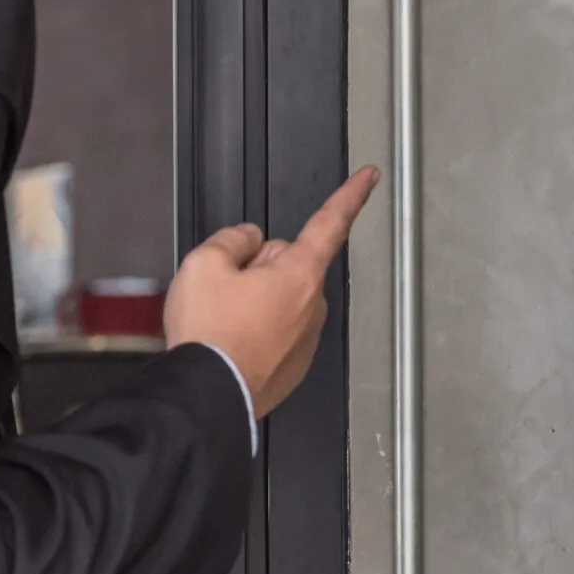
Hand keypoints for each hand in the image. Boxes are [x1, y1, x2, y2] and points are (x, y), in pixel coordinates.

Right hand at [165, 166, 378, 417]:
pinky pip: (275, 334)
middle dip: (260, 268)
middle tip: (224, 290)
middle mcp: (312, 307)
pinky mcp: (292, 367)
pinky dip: (254, 334)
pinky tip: (230, 342)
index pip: (330, 222)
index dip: (350, 195)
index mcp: (300, 275)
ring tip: (222, 323)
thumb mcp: (204, 264)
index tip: (370, 177)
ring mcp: (305, 340)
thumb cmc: (210, 334)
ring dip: (255, 303)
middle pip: (288, 265)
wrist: (206, 396)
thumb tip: (247, 241)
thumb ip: (233, 239)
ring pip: (279, 300)